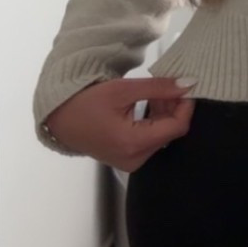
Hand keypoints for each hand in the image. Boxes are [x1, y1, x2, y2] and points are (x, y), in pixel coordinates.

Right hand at [44, 76, 196, 172]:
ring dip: (164, 113)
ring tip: (156, 92)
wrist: (58, 119)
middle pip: (170, 132)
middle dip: (174, 107)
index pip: (177, 127)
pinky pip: (150, 140)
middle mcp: (135, 159)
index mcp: (133, 143)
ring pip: (162, 136)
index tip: (186, 86)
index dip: (186, 106)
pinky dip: (154, 122)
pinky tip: (149, 104)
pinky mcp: (127, 160)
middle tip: (168, 85)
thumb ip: (159, 87)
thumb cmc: (86, 102)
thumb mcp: (123, 90)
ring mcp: (131, 162)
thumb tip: (189, 84)